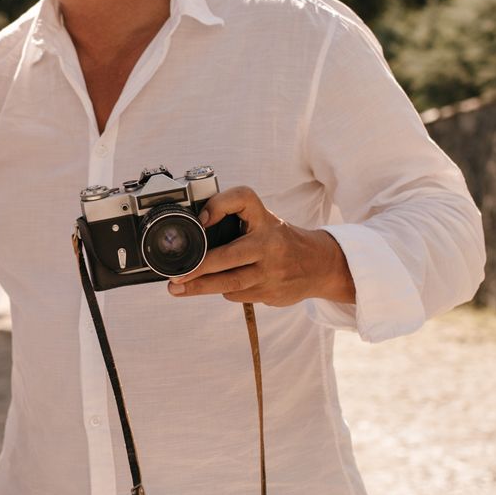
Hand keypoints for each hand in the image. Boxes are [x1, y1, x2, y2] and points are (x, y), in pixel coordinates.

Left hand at [168, 185, 354, 306]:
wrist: (319, 265)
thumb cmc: (280, 239)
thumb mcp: (263, 220)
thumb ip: (234, 219)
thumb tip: (195, 229)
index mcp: (266, 220)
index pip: (242, 199)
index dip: (219, 206)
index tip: (201, 219)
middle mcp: (270, 244)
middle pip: (230, 256)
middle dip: (200, 267)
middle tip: (176, 275)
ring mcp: (272, 272)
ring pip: (231, 283)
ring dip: (201, 287)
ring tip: (177, 289)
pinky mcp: (271, 293)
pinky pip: (238, 295)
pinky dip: (224, 290)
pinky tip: (218, 287)